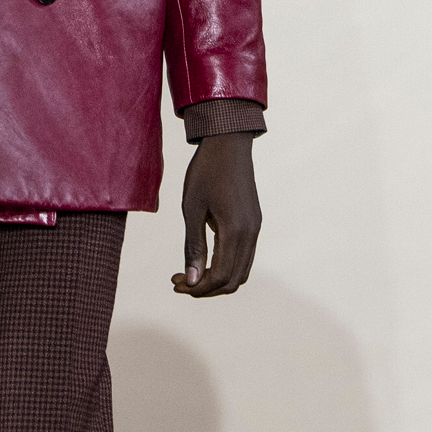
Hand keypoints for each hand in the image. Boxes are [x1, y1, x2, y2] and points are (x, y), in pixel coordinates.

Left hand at [172, 133, 260, 297]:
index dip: (198, 288)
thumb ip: (193, 246)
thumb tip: (192, 280)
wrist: (228, 143)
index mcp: (235, 230)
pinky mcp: (254, 223)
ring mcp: (255, 229)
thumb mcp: (192, 209)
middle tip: (179, 282)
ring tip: (190, 273)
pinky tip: (205, 259)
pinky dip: (226, 266)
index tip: (176, 283)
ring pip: (241, 272)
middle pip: (233, 281)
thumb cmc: (205, 172)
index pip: (220, 276)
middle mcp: (250, 233)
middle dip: (206, 288)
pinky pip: (244, 257)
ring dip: (216, 280)